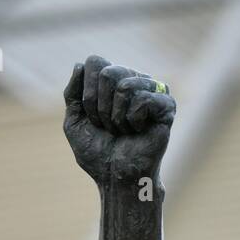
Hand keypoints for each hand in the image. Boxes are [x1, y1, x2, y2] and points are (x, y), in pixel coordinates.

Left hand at [63, 55, 175, 186]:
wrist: (116, 178)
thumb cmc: (98, 153)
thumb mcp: (74, 122)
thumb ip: (72, 94)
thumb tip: (79, 64)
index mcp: (113, 81)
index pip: (95, 62)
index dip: (87, 94)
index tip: (92, 118)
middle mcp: (134, 80)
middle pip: (109, 72)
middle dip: (100, 107)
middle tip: (108, 127)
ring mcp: (153, 91)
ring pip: (125, 85)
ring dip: (116, 116)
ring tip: (123, 130)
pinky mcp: (167, 105)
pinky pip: (142, 99)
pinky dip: (133, 120)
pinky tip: (139, 131)